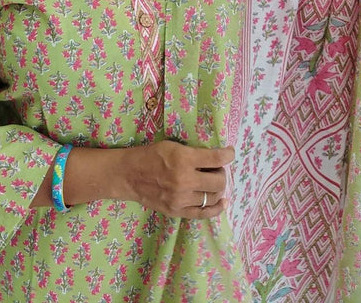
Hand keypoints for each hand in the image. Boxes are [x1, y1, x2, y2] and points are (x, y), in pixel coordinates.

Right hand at [119, 140, 234, 218]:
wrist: (130, 175)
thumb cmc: (151, 156)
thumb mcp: (173, 146)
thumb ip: (194, 153)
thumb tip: (216, 159)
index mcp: (183, 159)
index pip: (215, 158)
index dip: (228, 155)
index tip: (230, 153)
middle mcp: (184, 181)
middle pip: (218, 181)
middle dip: (222, 173)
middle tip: (217, 168)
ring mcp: (181, 199)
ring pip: (212, 197)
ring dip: (217, 188)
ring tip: (213, 182)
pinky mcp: (177, 212)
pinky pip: (203, 213)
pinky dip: (216, 208)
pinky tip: (222, 202)